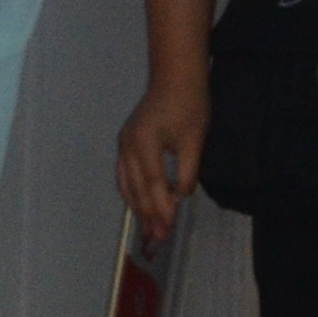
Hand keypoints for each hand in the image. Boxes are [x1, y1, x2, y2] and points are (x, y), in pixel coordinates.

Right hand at [115, 83, 204, 243]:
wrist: (174, 78)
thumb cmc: (189, 105)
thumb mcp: (194, 140)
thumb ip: (186, 172)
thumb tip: (179, 198)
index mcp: (144, 143)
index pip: (152, 184)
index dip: (160, 208)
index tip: (168, 228)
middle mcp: (127, 145)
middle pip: (136, 188)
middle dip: (147, 215)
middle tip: (158, 239)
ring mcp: (123, 143)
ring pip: (126, 184)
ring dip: (137, 208)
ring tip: (147, 229)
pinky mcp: (125, 142)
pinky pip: (124, 174)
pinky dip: (131, 193)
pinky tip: (139, 205)